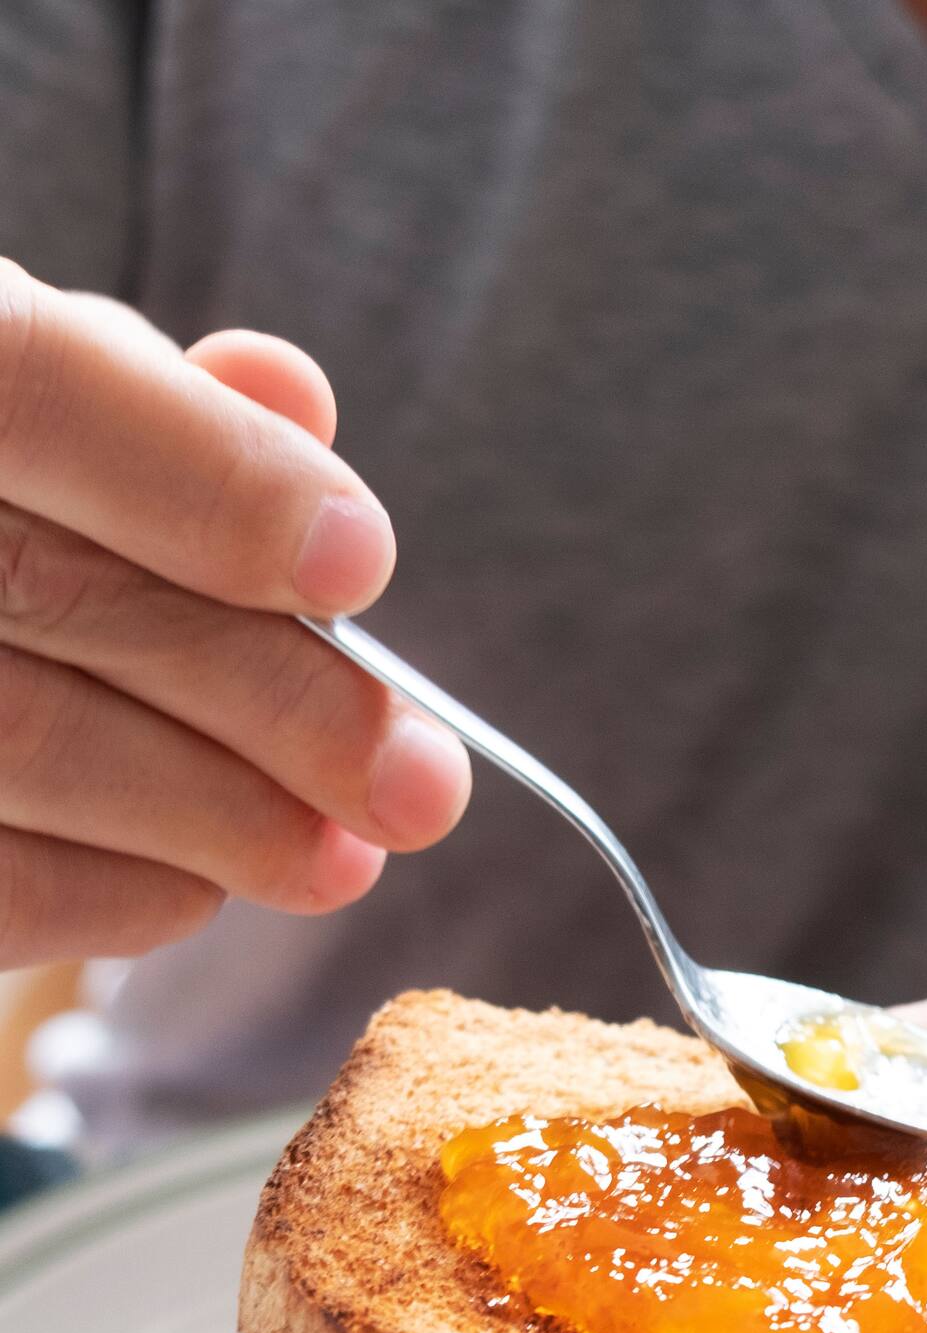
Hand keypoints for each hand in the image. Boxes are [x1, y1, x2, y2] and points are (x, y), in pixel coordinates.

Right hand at [0, 261, 468, 964]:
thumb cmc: (2, 494)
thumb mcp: (42, 386)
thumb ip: (159, 402)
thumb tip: (295, 403)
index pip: (33, 383)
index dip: (213, 481)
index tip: (362, 571)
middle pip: (57, 594)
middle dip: (280, 702)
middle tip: (421, 789)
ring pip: (27, 746)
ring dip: (222, 818)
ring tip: (341, 857)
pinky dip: (113, 892)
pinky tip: (195, 887)